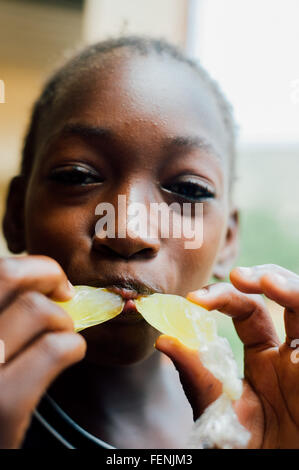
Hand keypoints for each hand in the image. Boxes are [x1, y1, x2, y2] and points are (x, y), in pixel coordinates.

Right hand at [0, 256, 85, 447]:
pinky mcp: (2, 404)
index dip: (34, 268)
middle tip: (66, 297)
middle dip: (51, 278)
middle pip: (11, 275)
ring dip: (64, 320)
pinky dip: (73, 345)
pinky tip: (71, 354)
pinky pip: (53, 349)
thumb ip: (9, 316)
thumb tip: (50, 284)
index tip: (54, 285)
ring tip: (63, 336)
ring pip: (37, 309)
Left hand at [156, 264, 298, 448]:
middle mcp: (289, 354)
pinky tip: (295, 312)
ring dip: (291, 289)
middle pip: (284, 297)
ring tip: (267, 281)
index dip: (223, 297)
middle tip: (238, 276)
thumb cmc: (243, 446)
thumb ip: (197, 377)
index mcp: (262, 358)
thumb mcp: (217, 410)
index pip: (246, 311)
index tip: (194, 298)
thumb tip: (164, 340)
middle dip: (265, 278)